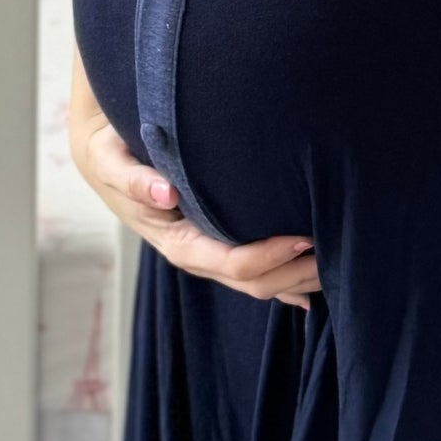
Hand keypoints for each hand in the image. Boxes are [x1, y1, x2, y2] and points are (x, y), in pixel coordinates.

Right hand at [67, 78, 321, 309]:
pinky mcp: (214, 242)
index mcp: (173, 239)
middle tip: (337, 252)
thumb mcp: (110, 158)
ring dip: (296, 278)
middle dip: (294, 274)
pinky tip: (311, 287)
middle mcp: (193, 253)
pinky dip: (283, 281)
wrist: (103, 156)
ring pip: (258, 282)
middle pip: (252, 281)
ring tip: (337, 262)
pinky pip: (253, 270)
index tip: (303, 237)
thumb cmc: (110, 153)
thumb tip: (165, 193)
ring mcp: (205, 252)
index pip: (229, 262)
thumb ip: (133, 177)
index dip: (268, 256)